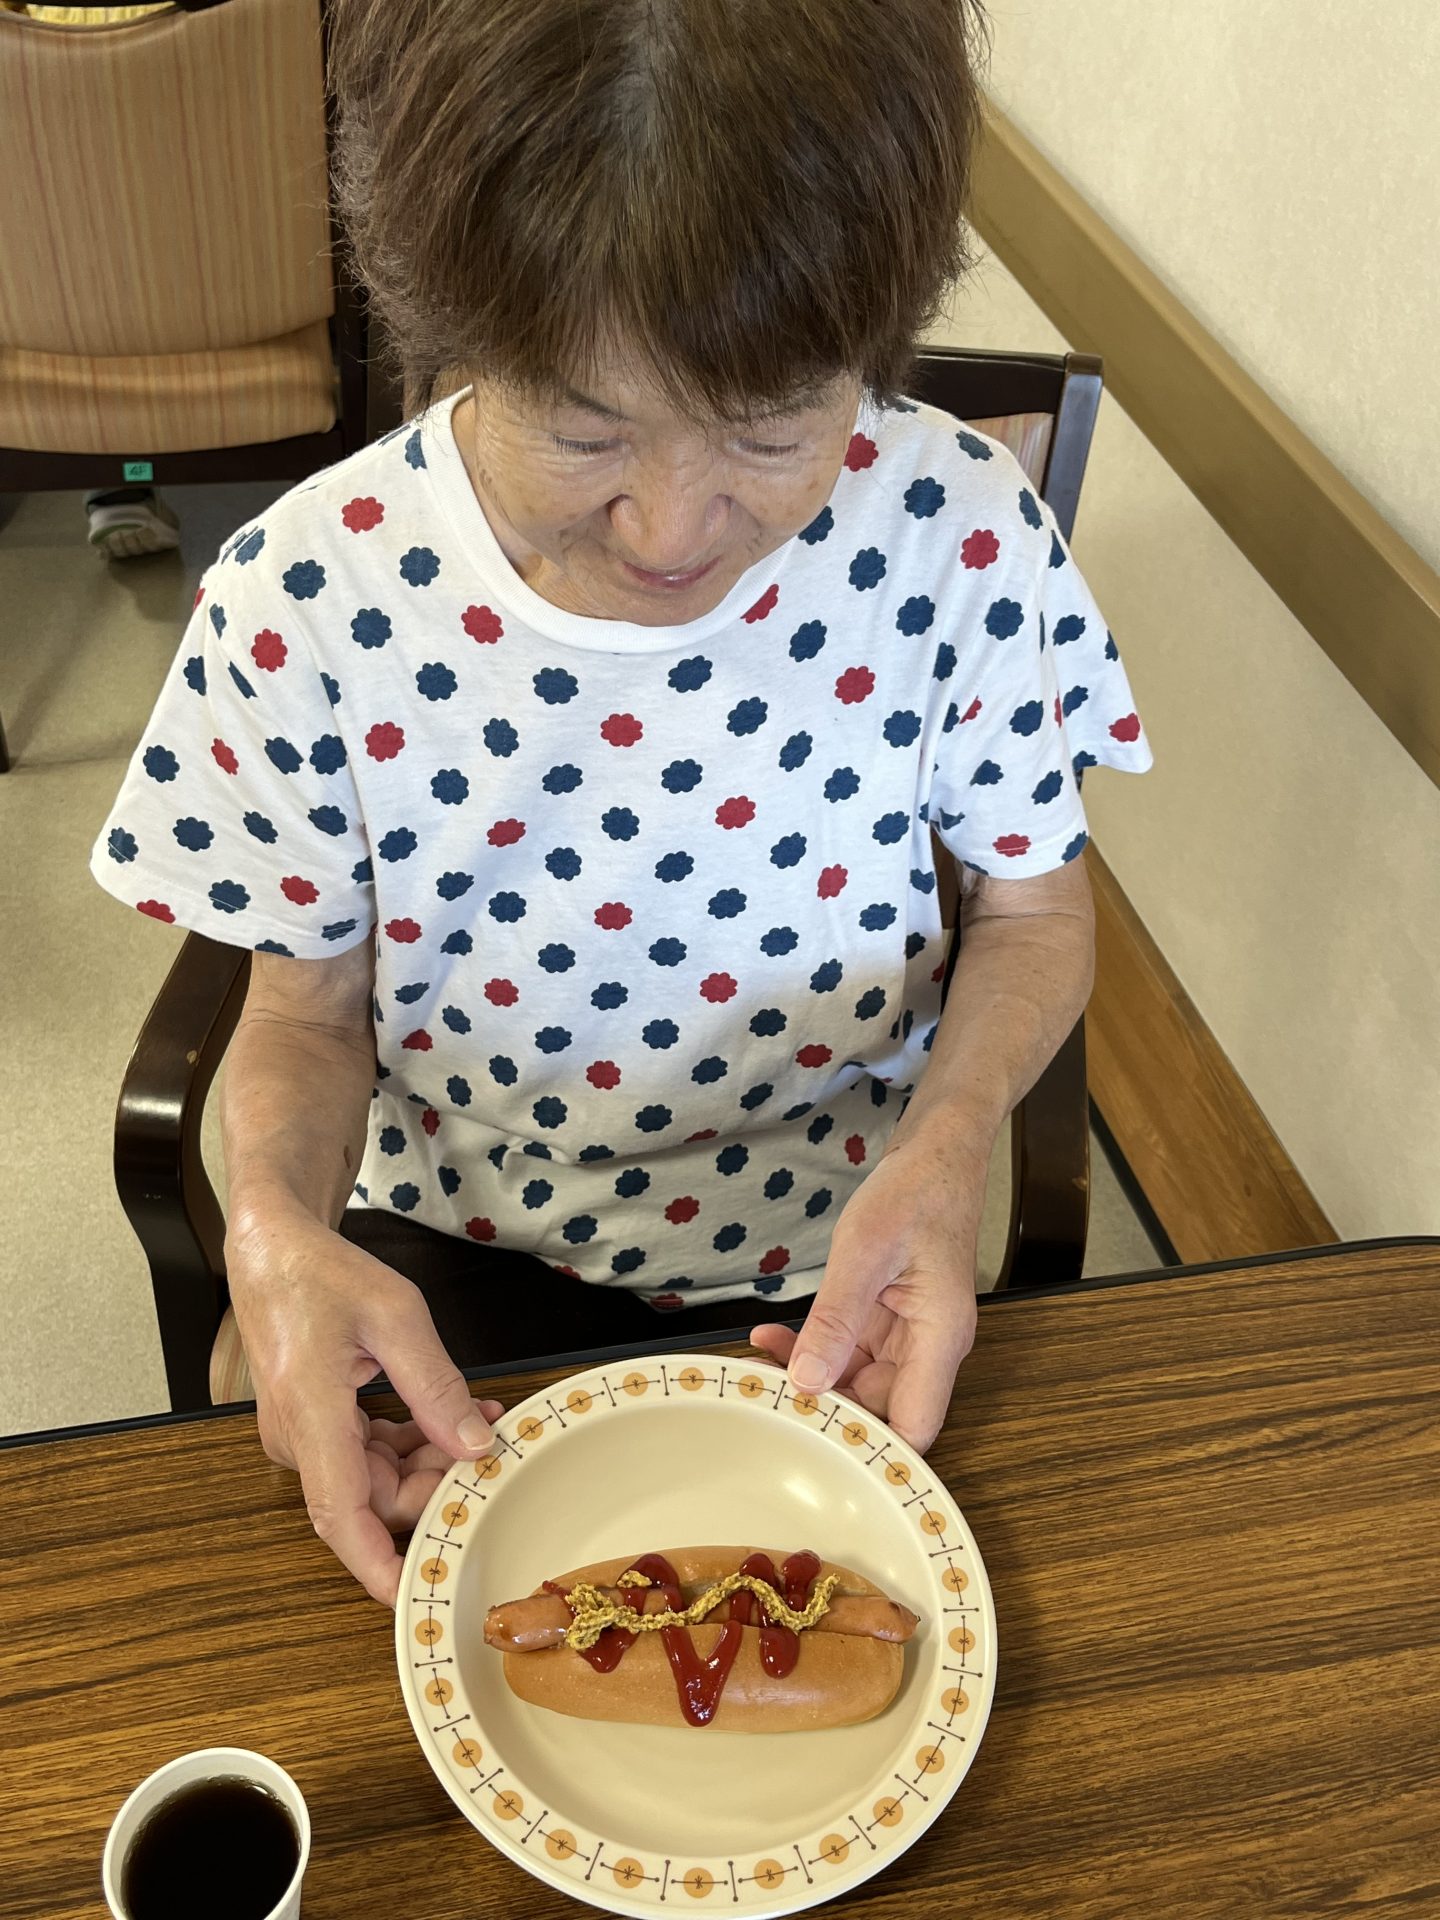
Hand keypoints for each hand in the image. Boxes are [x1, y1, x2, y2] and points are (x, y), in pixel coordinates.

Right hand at [226, 1211, 504, 1606]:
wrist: (271, 1249)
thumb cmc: (322, 1272)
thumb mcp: (395, 1315)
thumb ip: (436, 1385)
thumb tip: (475, 1446)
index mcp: (309, 1413)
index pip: (341, 1516)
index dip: (379, 1566)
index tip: (416, 1597)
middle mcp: (297, 1437)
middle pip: (372, 1500)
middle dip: (435, 1487)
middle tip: (490, 1452)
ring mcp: (302, 1435)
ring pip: (374, 1480)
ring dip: (429, 1463)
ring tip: (482, 1423)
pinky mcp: (313, 1424)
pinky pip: (366, 1456)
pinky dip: (410, 1443)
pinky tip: (451, 1418)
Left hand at [750, 1136, 981, 1451]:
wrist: (939, 1150)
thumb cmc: (917, 1191)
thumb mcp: (865, 1251)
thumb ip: (836, 1318)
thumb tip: (809, 1380)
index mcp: (940, 1338)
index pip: (913, 1429)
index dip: (867, 1447)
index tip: (811, 1442)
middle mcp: (931, 1344)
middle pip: (880, 1408)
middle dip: (824, 1406)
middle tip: (766, 1395)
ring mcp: (911, 1331)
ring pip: (859, 1380)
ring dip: (812, 1375)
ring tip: (760, 1361)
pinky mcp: (892, 1316)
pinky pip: (852, 1348)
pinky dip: (816, 1346)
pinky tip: (776, 1337)